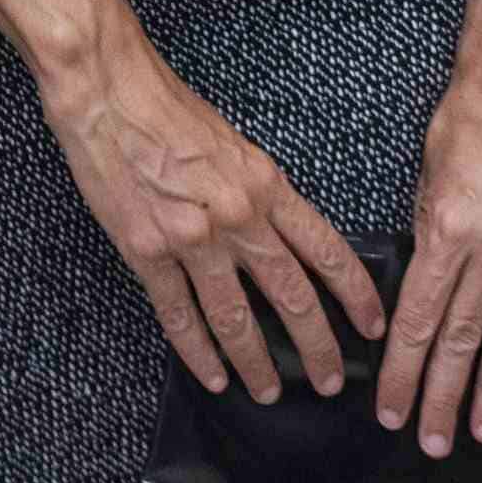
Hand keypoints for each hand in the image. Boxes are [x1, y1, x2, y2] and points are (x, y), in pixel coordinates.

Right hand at [39, 23, 385, 404]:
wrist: (110, 91)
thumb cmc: (166, 108)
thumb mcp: (235, 145)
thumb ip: (260, 193)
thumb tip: (280, 236)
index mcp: (265, 184)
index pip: (326, 250)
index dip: (355, 294)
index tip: (372, 325)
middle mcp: (238, 216)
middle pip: (292, 296)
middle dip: (317, 347)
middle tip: (331, 382)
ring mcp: (193, 238)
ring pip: (237, 318)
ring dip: (258, 363)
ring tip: (270, 391)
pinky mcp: (148, 251)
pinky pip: (180, 316)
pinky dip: (199, 354)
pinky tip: (213, 376)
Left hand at [379, 0, 481, 456]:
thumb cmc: (464, 116)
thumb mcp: (422, 172)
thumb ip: (423, 235)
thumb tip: (418, 293)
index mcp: (450, 226)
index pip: (423, 319)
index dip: (407, 371)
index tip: (393, 408)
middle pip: (464, 338)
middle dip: (445, 396)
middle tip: (431, 440)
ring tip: (481, 430)